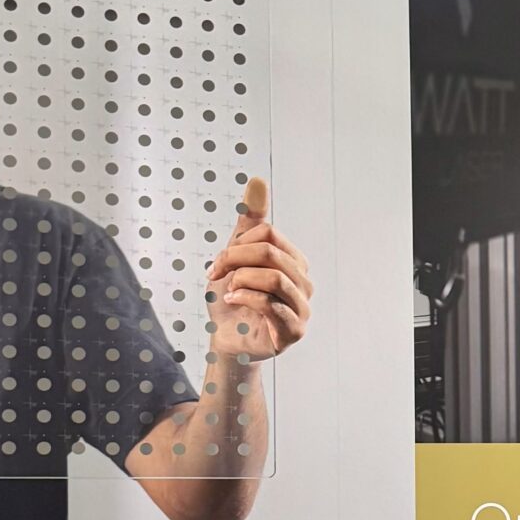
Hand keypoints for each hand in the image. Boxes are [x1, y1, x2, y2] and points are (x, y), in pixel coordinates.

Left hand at [206, 177, 313, 361]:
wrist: (227, 340)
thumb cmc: (234, 300)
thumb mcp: (235, 256)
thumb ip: (249, 221)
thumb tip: (258, 180)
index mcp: (293, 261)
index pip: (268, 234)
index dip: (236, 244)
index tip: (217, 264)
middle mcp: (303, 282)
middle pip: (270, 252)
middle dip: (234, 261)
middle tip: (216, 275)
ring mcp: (302, 308)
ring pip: (274, 278)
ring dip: (241, 281)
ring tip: (229, 291)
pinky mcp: (294, 330)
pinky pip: (272, 305)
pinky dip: (246, 299)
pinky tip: (232, 301)